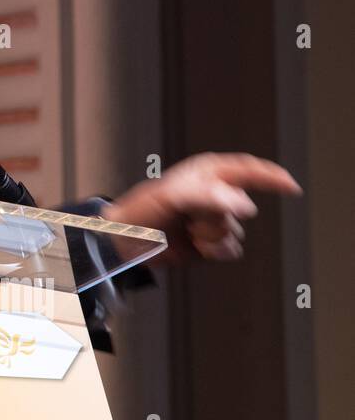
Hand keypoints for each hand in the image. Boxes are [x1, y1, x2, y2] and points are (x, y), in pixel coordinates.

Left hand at [101, 153, 301, 264]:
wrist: (128, 242)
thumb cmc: (142, 211)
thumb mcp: (171, 195)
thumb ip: (208, 196)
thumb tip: (245, 205)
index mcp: (205, 173)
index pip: (246, 170)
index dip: (271, 176)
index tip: (291, 186)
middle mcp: (214, 194)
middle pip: (241, 207)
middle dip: (217, 215)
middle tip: (191, 215)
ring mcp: (213, 219)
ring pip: (236, 231)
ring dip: (212, 234)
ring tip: (188, 229)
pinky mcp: (211, 242)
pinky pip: (231, 248)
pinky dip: (214, 249)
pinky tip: (195, 245)